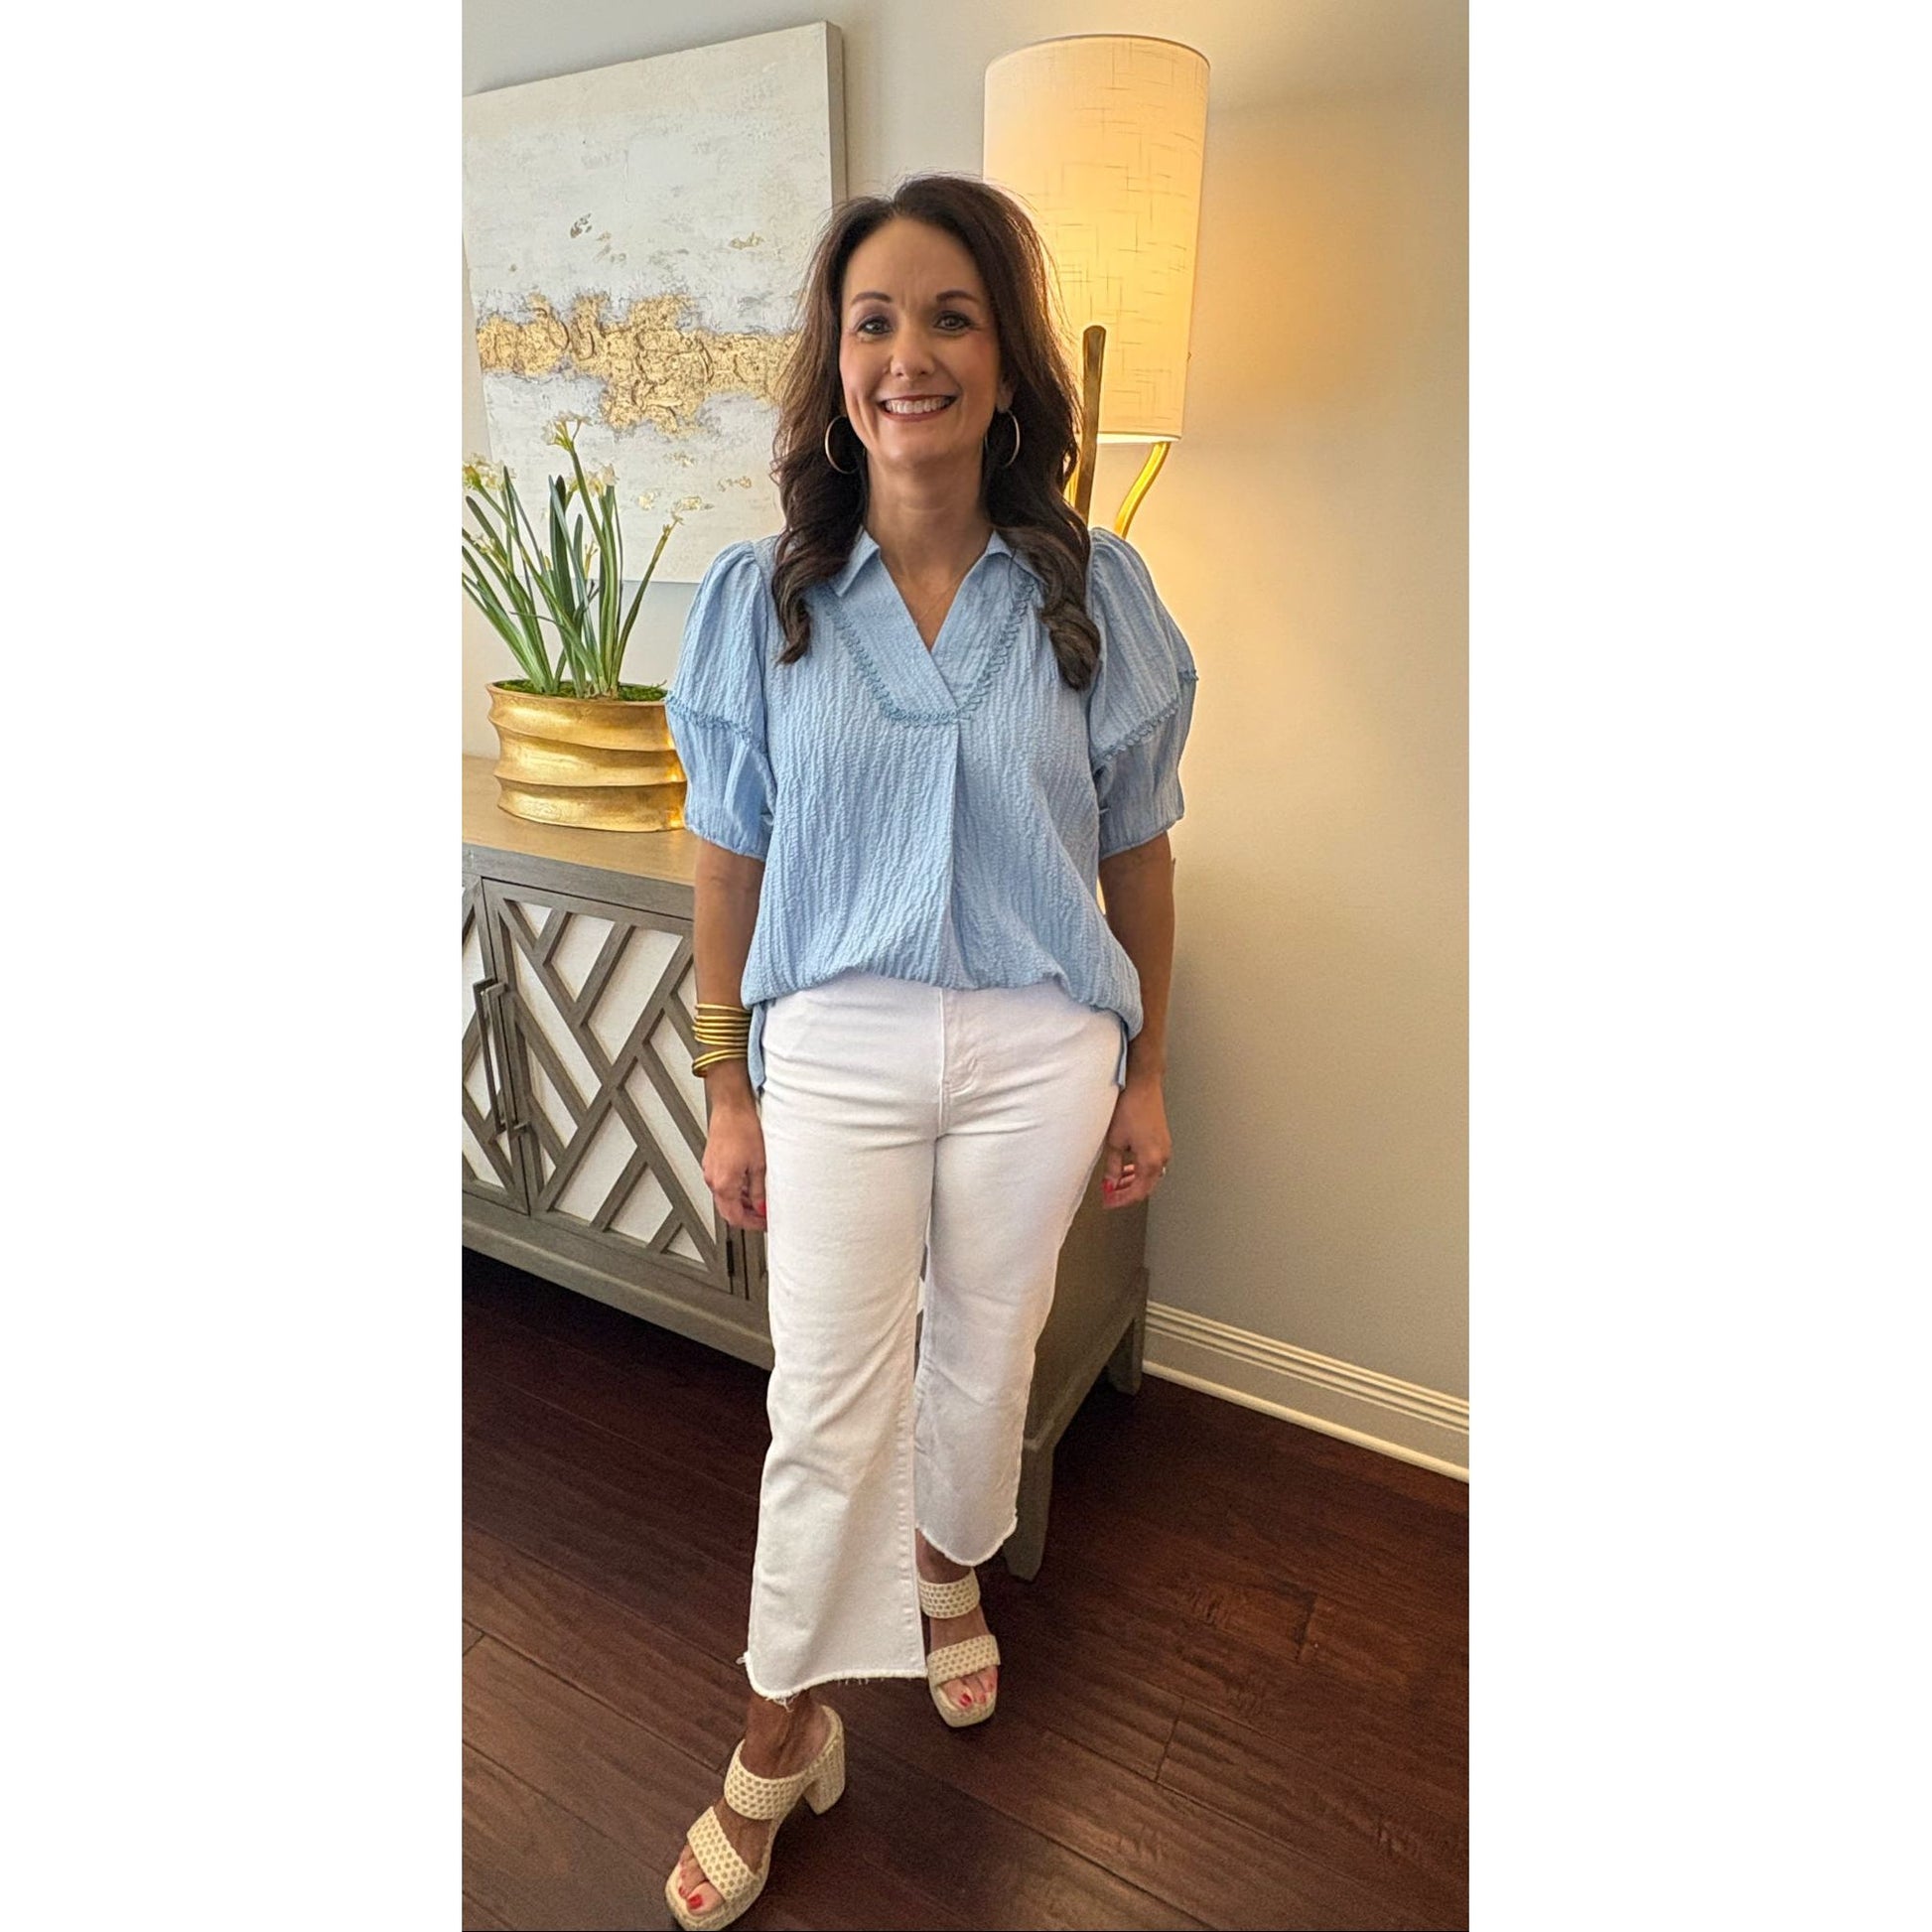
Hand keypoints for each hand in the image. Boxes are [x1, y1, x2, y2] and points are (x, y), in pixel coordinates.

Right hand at [703, 1096, 767, 1229]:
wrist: (731, 1107)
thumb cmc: (743, 1128)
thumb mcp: (759, 1165)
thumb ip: (759, 1191)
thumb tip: (762, 1206)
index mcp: (723, 1184)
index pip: (735, 1217)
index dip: (752, 1224)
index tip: (764, 1224)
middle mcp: (713, 1179)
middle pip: (728, 1209)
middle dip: (747, 1215)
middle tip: (763, 1215)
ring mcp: (711, 1170)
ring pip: (725, 1196)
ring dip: (742, 1202)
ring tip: (761, 1200)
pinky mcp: (713, 1161)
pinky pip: (723, 1183)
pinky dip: (736, 1188)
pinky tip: (751, 1184)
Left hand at [1100, 1079, 1171, 1209]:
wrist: (1143, 1085)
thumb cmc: (1131, 1107)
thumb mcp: (1114, 1141)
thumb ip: (1113, 1166)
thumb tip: (1111, 1182)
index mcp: (1151, 1160)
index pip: (1138, 1192)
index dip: (1122, 1200)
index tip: (1110, 1202)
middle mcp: (1162, 1156)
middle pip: (1146, 1187)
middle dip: (1127, 1193)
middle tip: (1111, 1196)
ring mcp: (1164, 1148)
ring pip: (1150, 1176)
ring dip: (1134, 1182)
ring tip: (1117, 1182)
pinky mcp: (1162, 1140)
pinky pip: (1153, 1164)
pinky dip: (1140, 1170)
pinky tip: (1128, 1167)